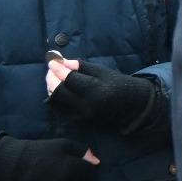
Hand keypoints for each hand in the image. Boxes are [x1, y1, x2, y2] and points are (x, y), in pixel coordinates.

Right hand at [0, 136, 100, 180]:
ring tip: (54, 180)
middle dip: (80, 180)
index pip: (91, 173)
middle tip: (67, 174)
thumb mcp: (62, 144)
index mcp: (71, 168)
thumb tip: (98, 161)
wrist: (11, 165)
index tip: (80, 166)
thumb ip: (82, 151)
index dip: (87, 169)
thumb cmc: (39, 152)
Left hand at [47, 57, 166, 135]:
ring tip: (53, 76)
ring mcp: (81, 116)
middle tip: (52, 67)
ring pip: (56, 101)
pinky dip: (55, 97)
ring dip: (51, 87)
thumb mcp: (103, 72)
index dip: (58, 68)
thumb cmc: (118, 85)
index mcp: (97, 91)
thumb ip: (81, 66)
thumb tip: (61, 61)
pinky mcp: (78, 121)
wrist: (130, 107)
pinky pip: (59, 109)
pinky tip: (57, 88)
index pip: (70, 79)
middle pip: (59, 91)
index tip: (52, 59)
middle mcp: (87, 106)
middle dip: (52, 77)